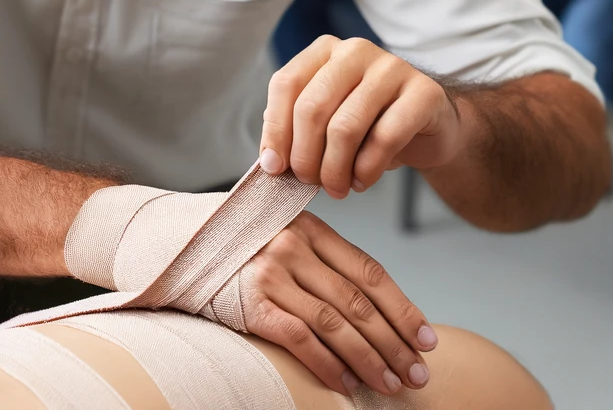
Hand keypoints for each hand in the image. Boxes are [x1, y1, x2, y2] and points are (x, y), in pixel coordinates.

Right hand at [237, 211, 436, 396]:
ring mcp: (271, 274)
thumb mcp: (286, 236)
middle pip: (357, 302)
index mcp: (310, 228)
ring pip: (334, 323)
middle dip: (394, 343)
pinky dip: (328, 364)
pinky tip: (346, 383)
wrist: (184, 245)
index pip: (368, 272)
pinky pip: (300, 339)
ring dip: (369, 359)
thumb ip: (323, 259)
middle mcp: (293, 247)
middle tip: (418, 373)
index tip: (427, 339)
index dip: (403, 308)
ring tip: (390, 384)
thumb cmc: (243, 247)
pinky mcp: (251, 303)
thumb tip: (377, 308)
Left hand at [260, 36, 461, 197]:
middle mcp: (355, 51)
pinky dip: (366, 170)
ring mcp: (391, 68)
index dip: (276, 130)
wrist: (429, 126)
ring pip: (345, 127)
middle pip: (312, 107)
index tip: (274, 167)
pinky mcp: (423, 93)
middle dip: (304, 155)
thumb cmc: (370, 122)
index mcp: (324, 50)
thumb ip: (295, 129)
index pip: (285, 84)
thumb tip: (270, 160)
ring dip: (334, 169)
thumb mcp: (326, 119)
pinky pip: (384, 139)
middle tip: (310, 183)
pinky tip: (362, 181)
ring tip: (336, 188)